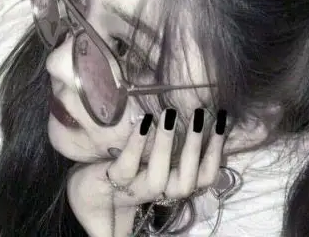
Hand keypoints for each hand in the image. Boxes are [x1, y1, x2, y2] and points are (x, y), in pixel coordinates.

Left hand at [67, 108, 226, 236]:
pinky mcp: (113, 179)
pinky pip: (127, 165)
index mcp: (171, 184)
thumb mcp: (153, 163)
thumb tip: (206, 121)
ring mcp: (134, 189)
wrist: (86, 193)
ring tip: (169, 114)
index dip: (215, 154)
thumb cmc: (128, 173)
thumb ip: (177, 152)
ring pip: (158, 177)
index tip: (221, 123)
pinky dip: (137, 144)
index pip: (202, 178)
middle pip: (185, 182)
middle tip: (200, 115)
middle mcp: (157, 191)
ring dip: (166, 144)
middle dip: (195, 149)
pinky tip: (144, 121)